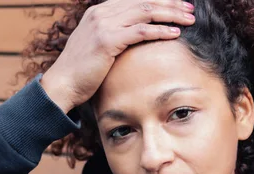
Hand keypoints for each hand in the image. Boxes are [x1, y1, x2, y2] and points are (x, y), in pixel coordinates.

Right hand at [40, 0, 195, 113]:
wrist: (62, 84)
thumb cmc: (82, 72)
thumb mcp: (97, 47)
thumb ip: (114, 36)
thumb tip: (135, 39)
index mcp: (99, 11)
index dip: (160, 0)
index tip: (178, 5)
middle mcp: (101, 13)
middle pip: (144, 1)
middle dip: (170, 3)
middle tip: (190, 9)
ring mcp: (103, 24)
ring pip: (146, 12)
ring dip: (170, 14)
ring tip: (189, 19)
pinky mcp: (107, 40)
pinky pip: (141, 31)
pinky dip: (160, 31)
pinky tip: (175, 34)